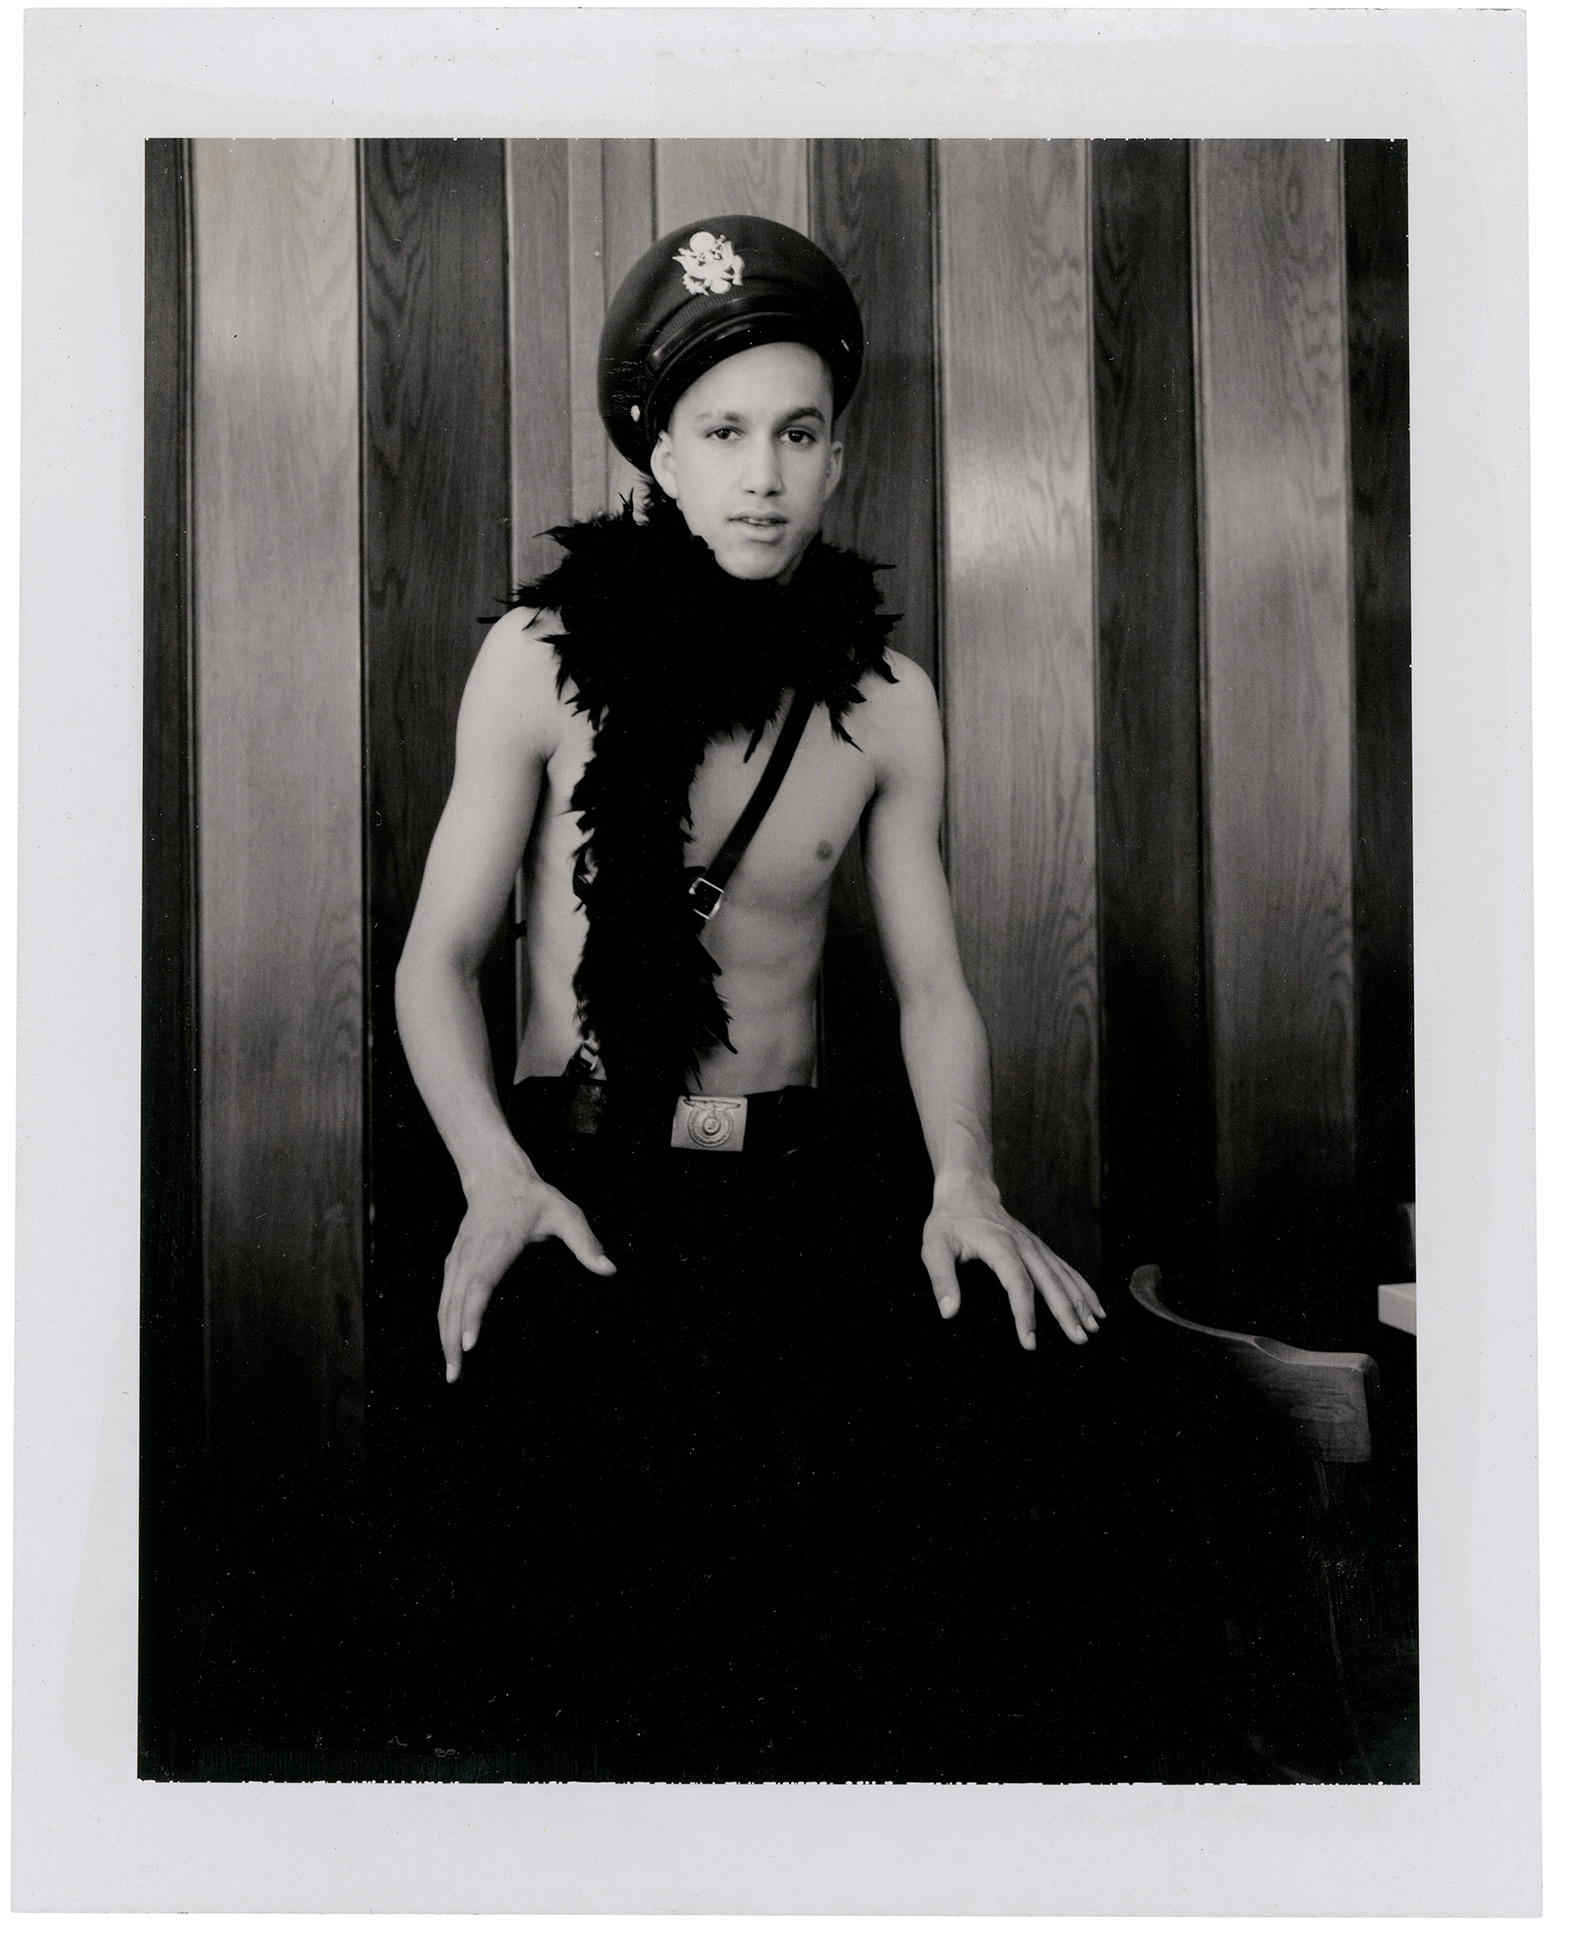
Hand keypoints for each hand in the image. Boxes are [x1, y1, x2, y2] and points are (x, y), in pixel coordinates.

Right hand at [438, 1163, 614, 1381]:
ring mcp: (459, 1258)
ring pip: (446, 1302)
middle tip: (456, 1375)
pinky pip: (445, 1297)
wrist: (496, 1176)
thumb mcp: (565, 1213)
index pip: (482, 1282)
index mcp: (499, 1243)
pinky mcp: (454, 1263)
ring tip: (452, 1373)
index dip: (474, 1314)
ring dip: (444, 1337)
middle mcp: (473, 1254)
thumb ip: (585, 1242)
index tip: (470, 1344)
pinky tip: (447, 1346)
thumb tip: (610, 1269)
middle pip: (457, 1301)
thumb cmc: (534, 1198)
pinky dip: (443, 1323)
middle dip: (453, 1340)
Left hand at [921, 1175, 1104, 1349]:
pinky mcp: (1040, 1249)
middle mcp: (1023, 1245)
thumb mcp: (935, 1247)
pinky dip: (1084, 1288)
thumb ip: (941, 1279)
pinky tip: (1095, 1307)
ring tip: (1094, 1327)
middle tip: (1079, 1339)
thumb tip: (949, 1312)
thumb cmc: (950, 1220)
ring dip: (1081, 1301)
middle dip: (1066, 1311)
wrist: (968, 1189)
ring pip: (1063, 1275)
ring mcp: (1035, 1246)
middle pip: (1050, 1281)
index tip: (1029, 1342)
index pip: (1017, 1282)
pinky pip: (1066, 1269)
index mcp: (999, 1245)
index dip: (1024, 1313)